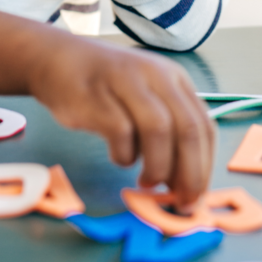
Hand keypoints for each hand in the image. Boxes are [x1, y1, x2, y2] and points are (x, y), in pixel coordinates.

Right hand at [28, 37, 214, 210]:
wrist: (56, 59)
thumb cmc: (105, 88)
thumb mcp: (145, 97)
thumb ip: (167, 132)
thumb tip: (183, 183)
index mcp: (174, 80)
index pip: (204, 126)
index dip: (205, 166)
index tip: (196, 195)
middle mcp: (156, 76)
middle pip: (188, 129)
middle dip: (190, 173)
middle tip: (181, 201)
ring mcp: (126, 83)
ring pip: (159, 130)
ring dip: (158, 167)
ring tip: (147, 183)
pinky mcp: (97, 96)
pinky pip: (122, 133)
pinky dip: (125, 155)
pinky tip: (120, 158)